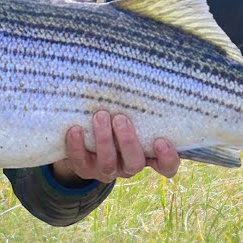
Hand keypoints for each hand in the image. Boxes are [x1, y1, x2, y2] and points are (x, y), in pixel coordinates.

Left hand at [53, 111, 180, 183]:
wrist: (86, 138)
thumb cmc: (117, 119)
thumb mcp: (132, 115)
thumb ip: (139, 106)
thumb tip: (141, 73)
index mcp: (147, 154)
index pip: (166, 165)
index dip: (167, 158)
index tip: (160, 140)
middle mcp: (129, 165)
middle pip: (134, 163)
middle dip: (127, 141)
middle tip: (120, 118)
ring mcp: (107, 170)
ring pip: (108, 163)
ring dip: (103, 139)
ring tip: (100, 116)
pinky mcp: (85, 169)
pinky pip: (80, 162)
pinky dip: (77, 146)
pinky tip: (76, 129)